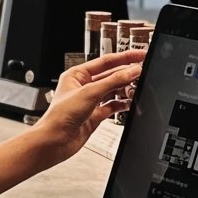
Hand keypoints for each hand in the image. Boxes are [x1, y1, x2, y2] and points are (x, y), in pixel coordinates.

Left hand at [29, 50, 145, 166]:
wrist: (55, 141)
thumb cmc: (60, 116)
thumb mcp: (89, 93)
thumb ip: (113, 81)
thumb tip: (132, 71)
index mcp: (77, 75)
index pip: (106, 61)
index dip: (125, 57)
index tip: (140, 55)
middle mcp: (84, 86)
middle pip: (111, 76)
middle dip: (127, 75)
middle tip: (142, 74)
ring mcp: (90, 101)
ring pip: (114, 91)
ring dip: (125, 90)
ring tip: (136, 90)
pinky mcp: (95, 115)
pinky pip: (113, 106)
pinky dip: (122, 104)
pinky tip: (129, 103)